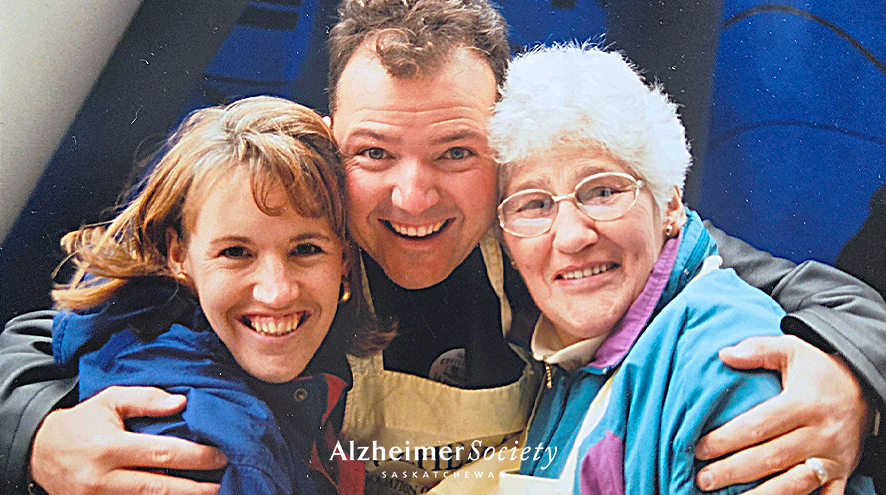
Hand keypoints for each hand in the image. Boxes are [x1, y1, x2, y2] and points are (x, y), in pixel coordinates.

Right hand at [31, 386, 226, 494]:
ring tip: (208, 493)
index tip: (220, 456)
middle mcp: (102, 479)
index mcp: (108, 447)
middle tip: (223, 484)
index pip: (162, 454)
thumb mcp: (110, 400)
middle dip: (195, 489)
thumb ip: (146, 398)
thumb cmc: (82, 422)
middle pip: (158, 488)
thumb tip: (182, 403)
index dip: (195, 457)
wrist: (38, 451)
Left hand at [694, 335, 867, 494]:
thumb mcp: (791, 350)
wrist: (866, 387)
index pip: (759, 425)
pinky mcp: (842, 472)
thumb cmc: (819, 370)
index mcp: (804, 403)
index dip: (727, 439)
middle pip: (771, 457)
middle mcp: (820, 433)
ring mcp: (833, 457)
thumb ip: (757, 349)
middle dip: (734, 471)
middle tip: (704, 479)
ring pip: (794, 484)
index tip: (700, 448)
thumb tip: (724, 354)